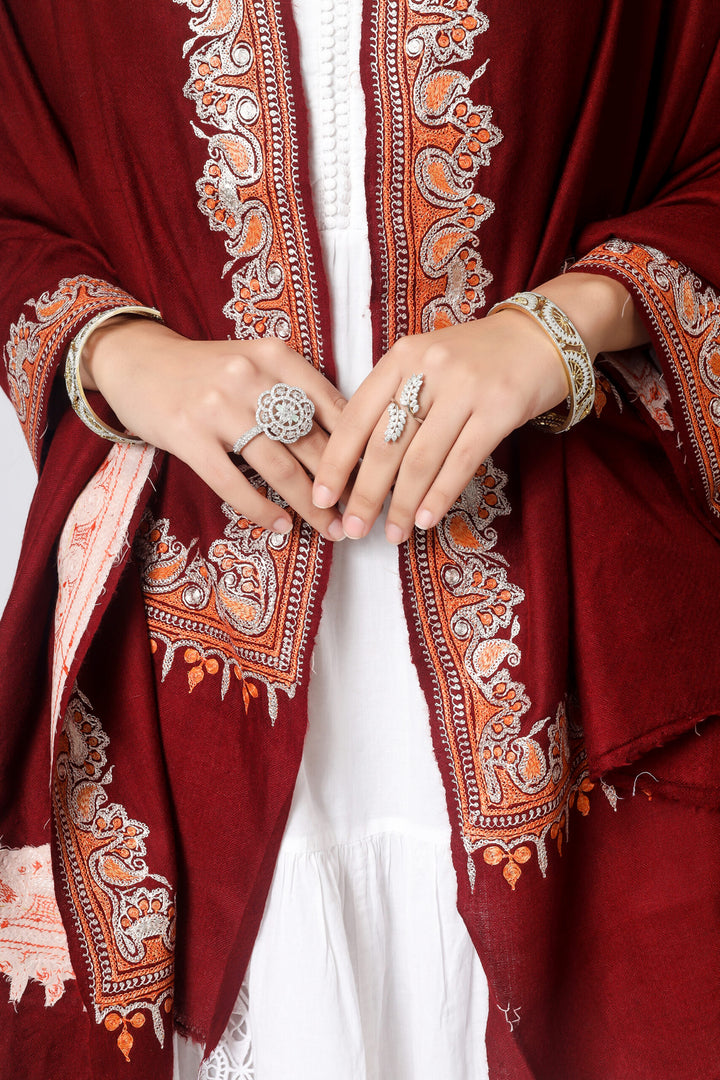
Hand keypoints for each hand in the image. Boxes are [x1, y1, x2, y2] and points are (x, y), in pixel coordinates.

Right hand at [80, 317, 347, 539]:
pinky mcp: (187, 434)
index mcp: (277, 357)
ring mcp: (218, 406)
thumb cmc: (208, 371)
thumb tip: (345, 446)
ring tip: (329, 528)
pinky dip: (260, 509)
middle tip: (359, 515)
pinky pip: (233, 482)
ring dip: (309, 506)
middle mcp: (251, 377)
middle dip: (340, 486)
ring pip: (279, 467)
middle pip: (311, 442)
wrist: (137, 361)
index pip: (333, 408)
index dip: (357, 450)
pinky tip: (280, 526)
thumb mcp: (257, 364)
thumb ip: (295, 394)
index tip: (374, 480)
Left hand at [311, 310, 567, 542]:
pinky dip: (439, 496)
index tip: (322, 498)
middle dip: (365, 494)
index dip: (336, 462)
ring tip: (391, 533)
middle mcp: (429, 369)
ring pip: (421, 458)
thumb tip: (358, 465)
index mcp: (401, 357)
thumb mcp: (426, 365)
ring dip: (402, 503)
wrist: (541, 336)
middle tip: (354, 528)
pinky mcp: (500, 408)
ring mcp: (466, 388)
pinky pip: (460, 462)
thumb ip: (395, 400)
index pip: (356, 416)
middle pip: (385, 444)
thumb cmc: (475, 359)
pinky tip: (425, 519)